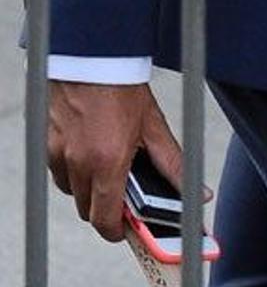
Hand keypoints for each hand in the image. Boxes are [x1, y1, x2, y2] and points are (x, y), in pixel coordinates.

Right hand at [47, 81, 182, 242]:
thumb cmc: (123, 88)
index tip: (129, 231)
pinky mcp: (48, 144)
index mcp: (107, 162)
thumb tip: (197, 194)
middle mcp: (79, 163)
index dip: (118, 232)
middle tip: (125, 194)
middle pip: (87, 210)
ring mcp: (59, 154)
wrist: (92, 55)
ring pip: (73, 192)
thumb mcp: (154, 127)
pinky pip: (60, 172)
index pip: (105, 220)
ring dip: (90, 190)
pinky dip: (75, 171)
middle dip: (106, 208)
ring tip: (110, 167)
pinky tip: (92, 152)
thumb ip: (174, 164)